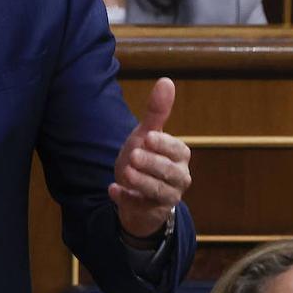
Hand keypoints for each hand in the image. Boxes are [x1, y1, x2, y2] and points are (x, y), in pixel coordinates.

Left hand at [108, 77, 191, 239]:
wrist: (135, 191)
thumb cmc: (145, 158)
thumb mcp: (147, 134)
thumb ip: (157, 111)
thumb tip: (166, 80)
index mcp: (180, 156)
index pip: (177, 150)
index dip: (163, 145)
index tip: (147, 137)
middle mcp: (179, 178)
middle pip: (170, 173)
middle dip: (152, 164)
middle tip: (133, 156)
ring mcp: (167, 197)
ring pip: (158, 192)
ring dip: (140, 182)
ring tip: (124, 172)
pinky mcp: (151, 211)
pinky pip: (140, 207)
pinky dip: (125, 199)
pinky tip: (112, 190)